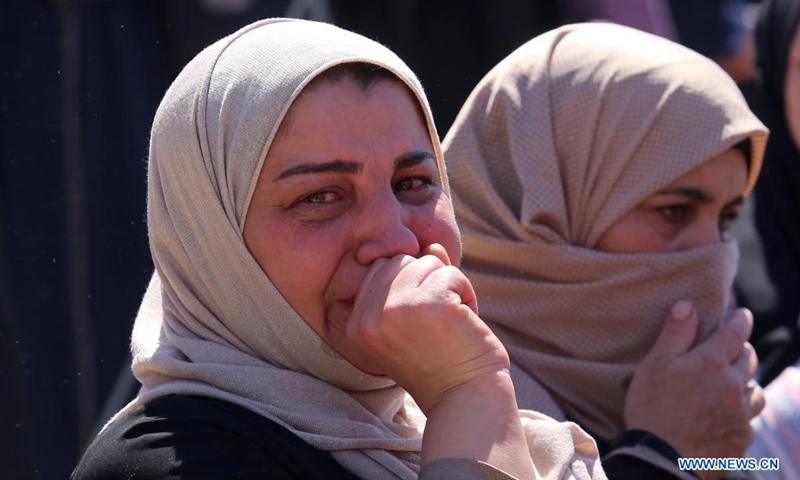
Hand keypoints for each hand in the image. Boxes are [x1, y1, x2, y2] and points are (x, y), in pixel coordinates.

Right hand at [347, 244, 509, 412]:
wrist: (463, 399)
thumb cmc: (440, 363)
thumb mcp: (414, 320)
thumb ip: (415, 281)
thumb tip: (431, 244)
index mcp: (356, 324)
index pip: (380, 270)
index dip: (410, 284)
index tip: (422, 320)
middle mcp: (369, 316)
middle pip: (401, 261)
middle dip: (429, 283)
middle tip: (439, 321)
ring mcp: (397, 308)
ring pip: (428, 262)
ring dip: (450, 289)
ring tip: (451, 324)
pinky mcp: (429, 303)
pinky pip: (451, 273)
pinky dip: (466, 294)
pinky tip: (464, 322)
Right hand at [624, 301, 764, 479]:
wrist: (661, 459)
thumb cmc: (652, 408)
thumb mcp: (654, 365)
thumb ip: (675, 334)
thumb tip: (688, 305)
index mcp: (711, 363)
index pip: (735, 333)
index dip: (740, 320)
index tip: (742, 313)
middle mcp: (733, 386)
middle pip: (748, 360)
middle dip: (742, 349)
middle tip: (732, 347)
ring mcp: (740, 415)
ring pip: (755, 390)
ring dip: (747, 381)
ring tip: (734, 382)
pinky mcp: (740, 439)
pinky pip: (749, 419)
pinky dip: (742, 411)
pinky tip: (728, 413)